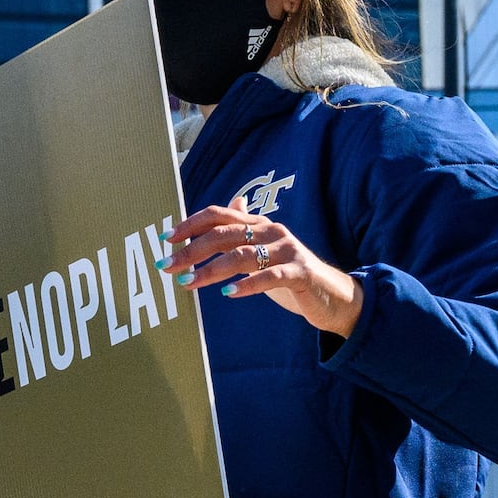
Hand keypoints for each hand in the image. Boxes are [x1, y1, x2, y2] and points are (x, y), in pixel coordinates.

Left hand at [165, 207, 361, 336]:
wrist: (331, 295)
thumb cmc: (291, 273)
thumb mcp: (265, 250)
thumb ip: (246, 229)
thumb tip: (233, 201)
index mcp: (259, 224)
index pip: (219, 215)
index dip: (191, 224)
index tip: (167, 238)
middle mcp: (272, 231)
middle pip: (225, 234)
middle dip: (192, 250)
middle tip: (167, 266)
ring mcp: (287, 250)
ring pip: (242, 255)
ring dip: (211, 270)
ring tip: (188, 283)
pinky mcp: (300, 272)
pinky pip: (270, 276)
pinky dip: (247, 284)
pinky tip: (228, 293)